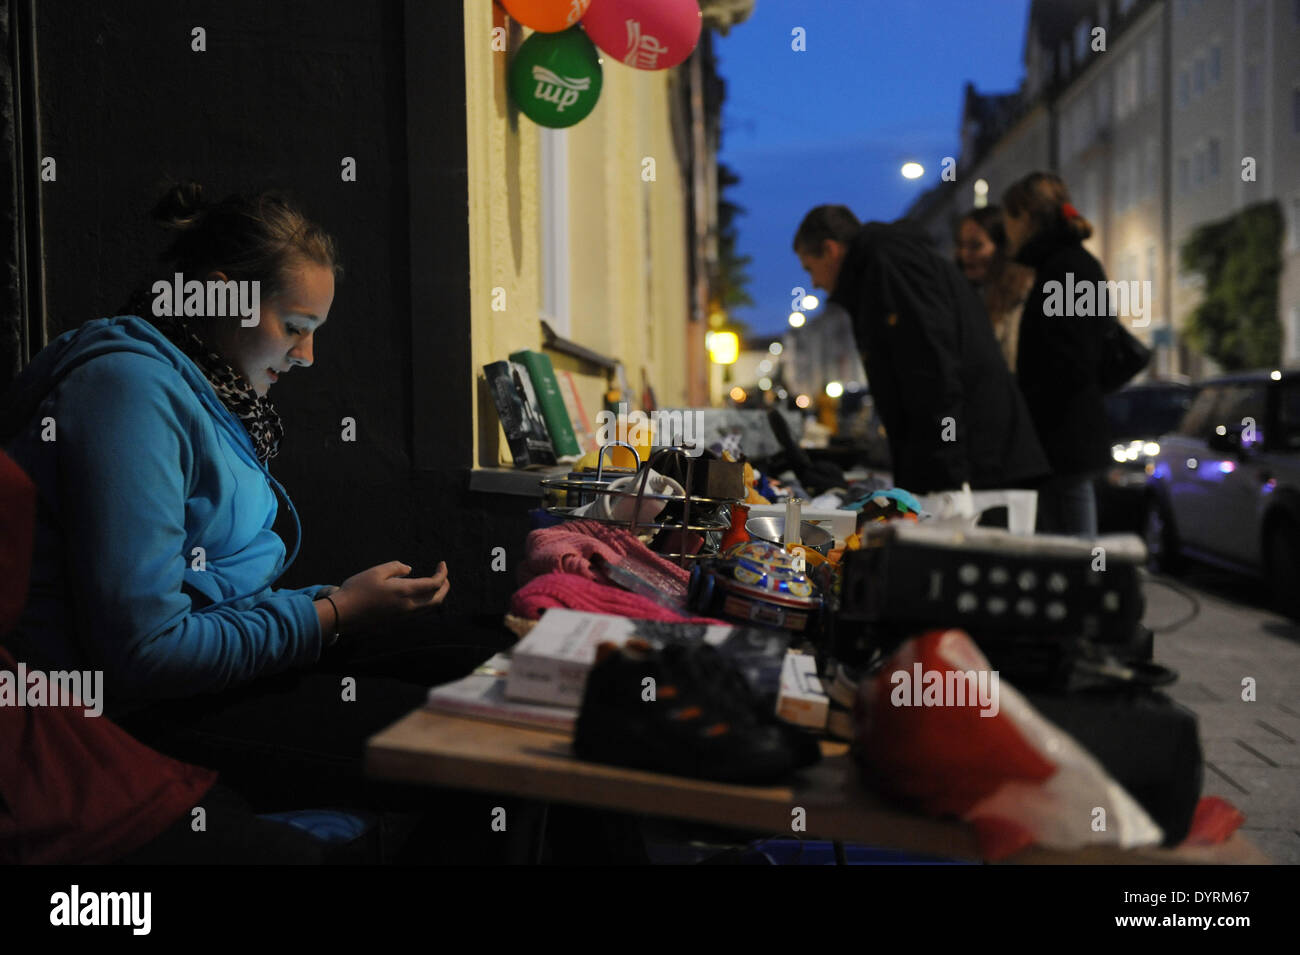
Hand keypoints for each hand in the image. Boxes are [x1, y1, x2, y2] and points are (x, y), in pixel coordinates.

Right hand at [330, 561, 449, 634]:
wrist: (343, 615)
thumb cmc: (357, 590)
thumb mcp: (376, 571)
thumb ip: (396, 568)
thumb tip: (410, 569)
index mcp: (405, 592)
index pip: (434, 584)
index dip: (442, 573)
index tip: (442, 564)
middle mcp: (408, 607)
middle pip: (437, 599)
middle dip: (445, 587)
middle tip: (443, 575)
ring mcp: (403, 617)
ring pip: (428, 608)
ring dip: (436, 596)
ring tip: (434, 585)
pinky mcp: (396, 622)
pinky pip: (418, 614)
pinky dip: (425, 603)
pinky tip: (418, 596)